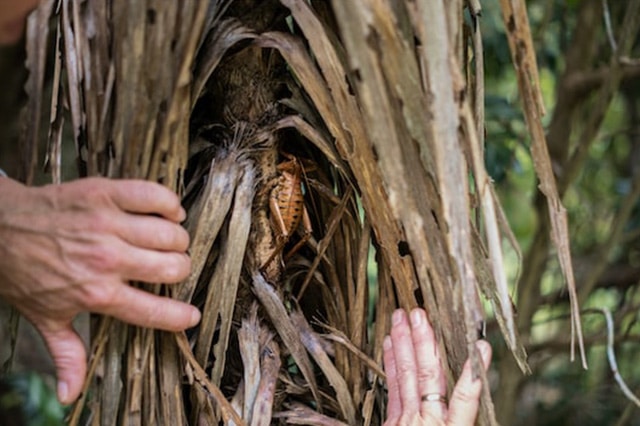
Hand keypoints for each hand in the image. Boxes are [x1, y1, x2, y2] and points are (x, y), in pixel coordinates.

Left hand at [0, 177, 200, 404]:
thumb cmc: (24, 274)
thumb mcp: (45, 318)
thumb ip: (67, 354)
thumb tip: (71, 394)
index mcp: (98, 294)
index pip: (156, 310)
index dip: (182, 317)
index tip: (191, 316)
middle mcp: (108, 260)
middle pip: (175, 267)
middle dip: (180, 270)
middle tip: (169, 268)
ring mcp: (109, 225)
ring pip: (171, 234)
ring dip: (176, 240)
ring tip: (167, 242)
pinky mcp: (107, 194)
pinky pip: (157, 196)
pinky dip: (170, 204)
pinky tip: (169, 212)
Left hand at [383, 309, 491, 425]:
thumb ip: (462, 418)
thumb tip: (471, 387)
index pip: (465, 398)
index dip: (473, 371)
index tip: (482, 345)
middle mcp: (427, 422)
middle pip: (427, 376)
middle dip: (423, 342)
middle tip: (419, 313)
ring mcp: (405, 421)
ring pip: (405, 376)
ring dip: (403, 343)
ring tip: (400, 318)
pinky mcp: (390, 422)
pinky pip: (392, 387)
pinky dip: (391, 363)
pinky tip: (389, 343)